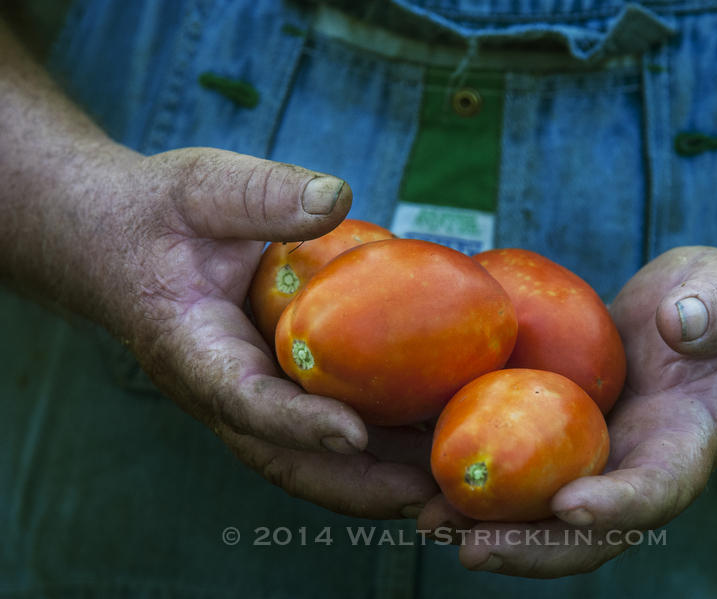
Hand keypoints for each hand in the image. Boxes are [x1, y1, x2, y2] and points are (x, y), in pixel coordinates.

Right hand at [87, 146, 437, 517]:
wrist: (120, 239)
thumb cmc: (158, 211)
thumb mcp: (203, 187)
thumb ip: (262, 195)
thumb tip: (336, 198)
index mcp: (193, 347)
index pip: (243, 398)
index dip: (297, 423)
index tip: (354, 435)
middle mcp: (222, 389)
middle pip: (285, 459)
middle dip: (356, 487)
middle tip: (429, 497)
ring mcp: (250, 394)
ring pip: (310, 458)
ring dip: (376, 479)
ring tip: (446, 484)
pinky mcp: (275, 384)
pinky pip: (323, 426)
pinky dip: (376, 444)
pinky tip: (432, 431)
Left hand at [417, 246, 716, 576]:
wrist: (689, 322)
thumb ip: (715, 311)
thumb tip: (682, 322)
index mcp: (678, 448)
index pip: (653, 491)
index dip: (614, 507)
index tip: (569, 506)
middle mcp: (624, 469)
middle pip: (577, 530)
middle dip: (526, 545)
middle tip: (468, 545)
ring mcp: (582, 457)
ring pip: (529, 508)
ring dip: (477, 520)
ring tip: (420, 516)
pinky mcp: (546, 433)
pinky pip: (504, 460)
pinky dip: (459, 467)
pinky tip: (409, 461)